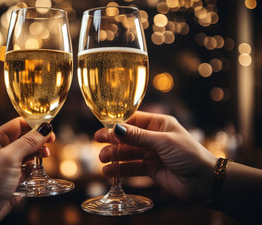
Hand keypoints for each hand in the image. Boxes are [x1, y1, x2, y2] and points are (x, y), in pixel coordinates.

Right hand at [96, 111, 216, 201]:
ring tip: (103, 159)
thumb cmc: (189, 154)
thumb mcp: (163, 142)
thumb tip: (116, 128)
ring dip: (115, 156)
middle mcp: (154, 138)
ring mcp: (151, 154)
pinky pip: (132, 167)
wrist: (204, 181)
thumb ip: (138, 136)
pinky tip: (110, 171)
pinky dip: (121, 169)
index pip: (134, 120)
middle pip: (128, 137)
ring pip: (128, 153)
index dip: (118, 124)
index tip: (104, 127)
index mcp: (159, 124)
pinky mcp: (151, 169)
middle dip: (113, 140)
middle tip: (98, 141)